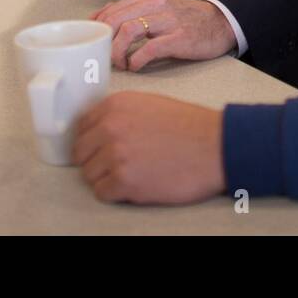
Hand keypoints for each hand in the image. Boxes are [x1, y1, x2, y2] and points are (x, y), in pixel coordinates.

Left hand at [72, 91, 225, 203]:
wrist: (216, 146)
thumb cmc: (190, 127)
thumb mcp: (150, 104)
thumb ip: (120, 114)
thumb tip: (98, 130)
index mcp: (116, 105)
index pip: (81, 127)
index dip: (92, 141)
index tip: (100, 148)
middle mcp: (110, 127)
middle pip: (81, 152)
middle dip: (96, 160)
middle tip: (118, 165)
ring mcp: (115, 155)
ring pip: (89, 175)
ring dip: (107, 178)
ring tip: (133, 173)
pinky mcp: (123, 181)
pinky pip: (102, 192)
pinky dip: (116, 193)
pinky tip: (137, 184)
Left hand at [90, 0, 235, 69]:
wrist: (220, 22)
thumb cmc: (186, 18)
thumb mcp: (157, 6)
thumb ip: (130, 10)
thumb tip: (100, 17)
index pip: (110, 10)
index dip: (97, 30)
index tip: (94, 43)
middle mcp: (155, 4)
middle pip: (115, 20)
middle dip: (104, 42)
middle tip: (105, 57)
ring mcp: (167, 20)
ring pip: (128, 31)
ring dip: (117, 51)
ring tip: (120, 63)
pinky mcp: (179, 38)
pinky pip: (149, 49)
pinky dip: (136, 60)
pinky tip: (136, 66)